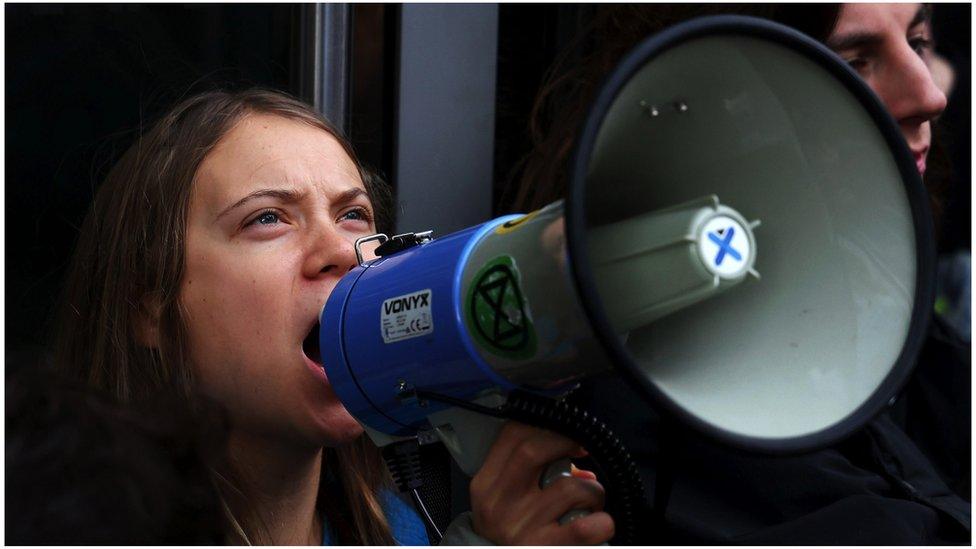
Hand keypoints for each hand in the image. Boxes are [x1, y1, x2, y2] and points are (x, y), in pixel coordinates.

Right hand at [469, 421, 614, 544]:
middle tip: (584, 449)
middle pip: (532, 452)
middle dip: (566, 442)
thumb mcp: (503, 500)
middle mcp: (499, 504)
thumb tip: (576, 463)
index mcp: (487, 485)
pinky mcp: (543, 548)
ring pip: (570, 488)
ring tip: (593, 501)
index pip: (511, 436)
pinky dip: (602, 522)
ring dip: (593, 490)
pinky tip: (601, 523)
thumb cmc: (507, 533)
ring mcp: (520, 527)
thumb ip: (529, 475)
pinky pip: (584, 527)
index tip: (566, 432)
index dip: (544, 426)